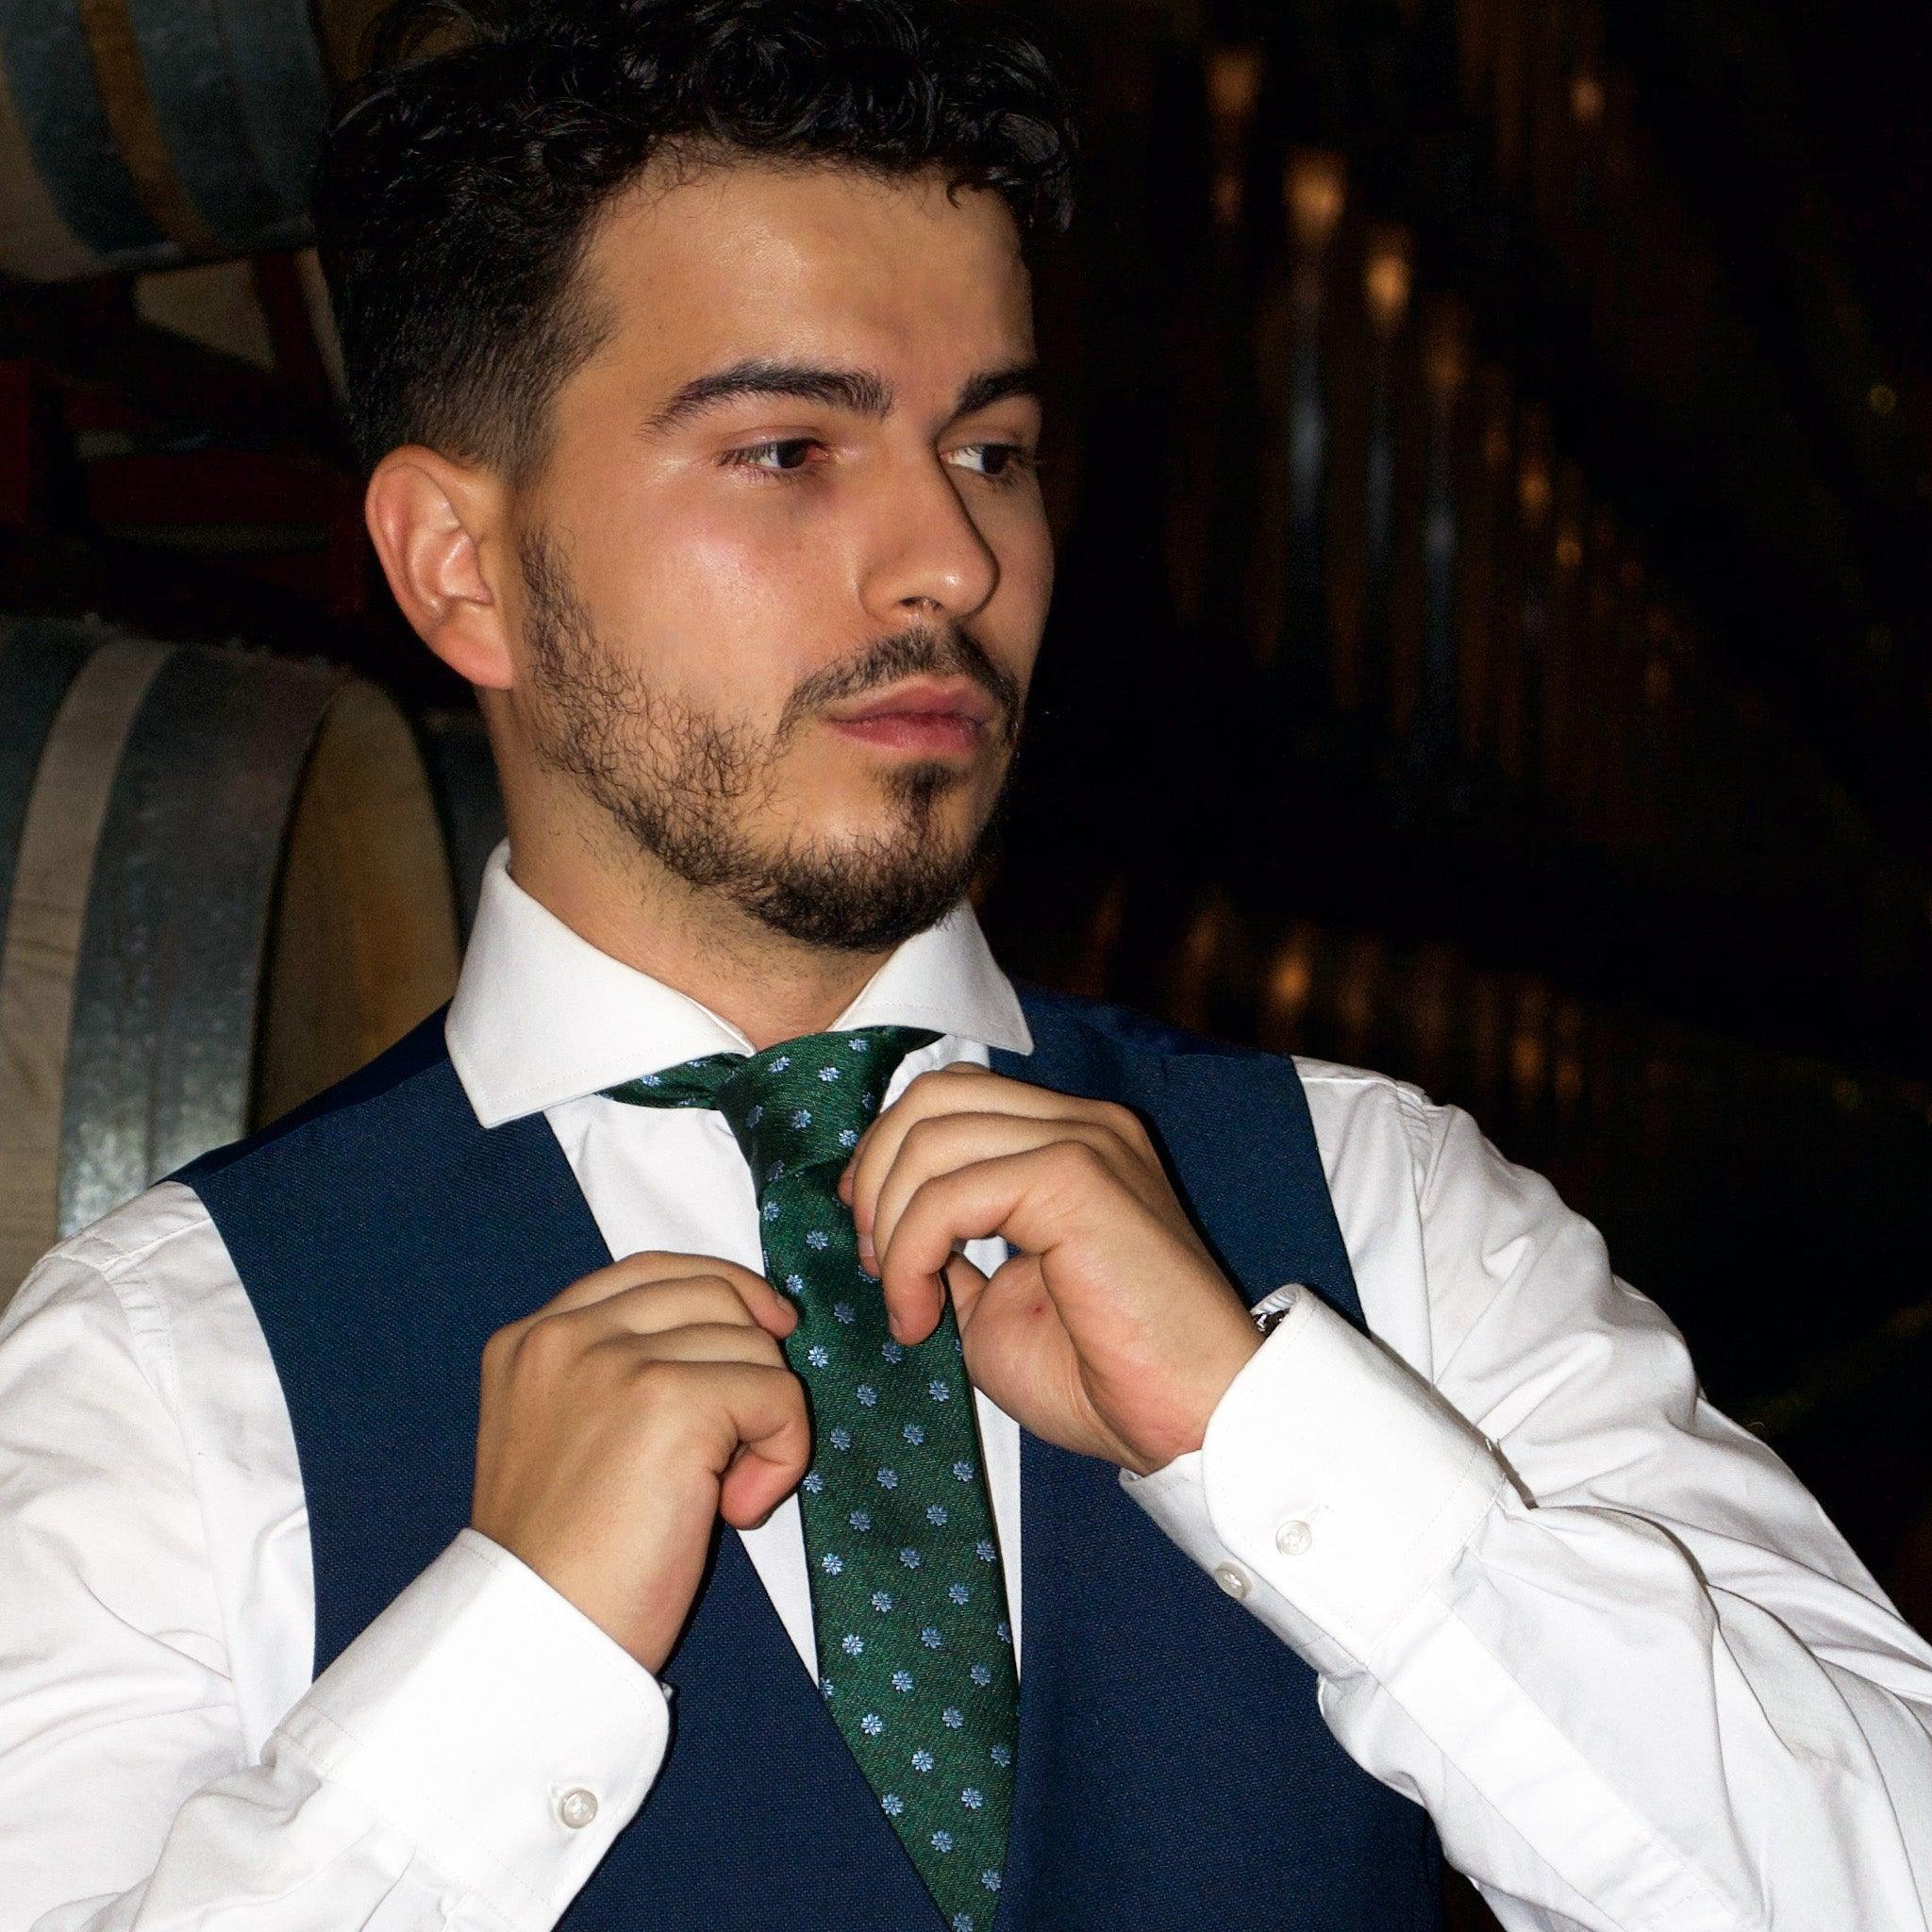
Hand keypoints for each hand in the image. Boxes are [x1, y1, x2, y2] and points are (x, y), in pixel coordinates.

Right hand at [471, 1253, 807, 1672]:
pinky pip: (777, 1395)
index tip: (766, 1334)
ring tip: (722, 1493)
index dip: (724, 1293)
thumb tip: (746, 1324)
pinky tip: (735, 1510)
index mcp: (531, 1339)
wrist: (538, 1636)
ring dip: (765, 1420)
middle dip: (748, 1363)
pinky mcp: (667, 1400)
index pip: (653, 1270)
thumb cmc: (566, 1561)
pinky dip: (783, 1453)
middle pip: (713, 1295)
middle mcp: (565, 1334)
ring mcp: (614, 1361)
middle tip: (729, 1452)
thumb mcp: (569, 1436)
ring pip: (752, 1344)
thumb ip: (622, 1372)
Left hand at [838, 1066, 1261, 1477]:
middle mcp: (1083, 1124)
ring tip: (907, 1304)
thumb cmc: (1107, 1378)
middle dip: (875, 1177)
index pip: (955, 1095)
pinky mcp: (1075, 1177)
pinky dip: (910, 1257)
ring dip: (890, 1228)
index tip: (869, 1234)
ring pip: (931, 1137)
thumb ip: (954, 1249)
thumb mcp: (999, 1301)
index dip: (889, 1154)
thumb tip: (888, 1227)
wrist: (1191, 1421)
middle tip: (873, 1264)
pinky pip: (950, 1194)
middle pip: (932, 1096)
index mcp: (1075, 1142)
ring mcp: (1084, 1141)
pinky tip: (922, 1317)